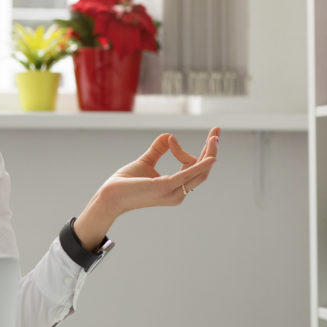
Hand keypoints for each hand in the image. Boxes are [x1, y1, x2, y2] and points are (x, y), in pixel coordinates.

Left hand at [100, 127, 219, 213]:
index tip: (171, 138)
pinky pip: (187, 175)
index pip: (194, 169)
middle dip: (212, 150)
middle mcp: (178, 193)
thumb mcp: (146, 162)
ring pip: (200, 171)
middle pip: (203, 170)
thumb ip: (158, 150)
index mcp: (175, 187)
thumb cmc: (126, 183)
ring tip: (214, 136)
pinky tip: (210, 157)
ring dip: (209, 152)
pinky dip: (200, 165)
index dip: (188, 151)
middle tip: (217, 131)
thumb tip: (168, 135)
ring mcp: (173, 192)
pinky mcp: (165, 187)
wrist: (110, 196)